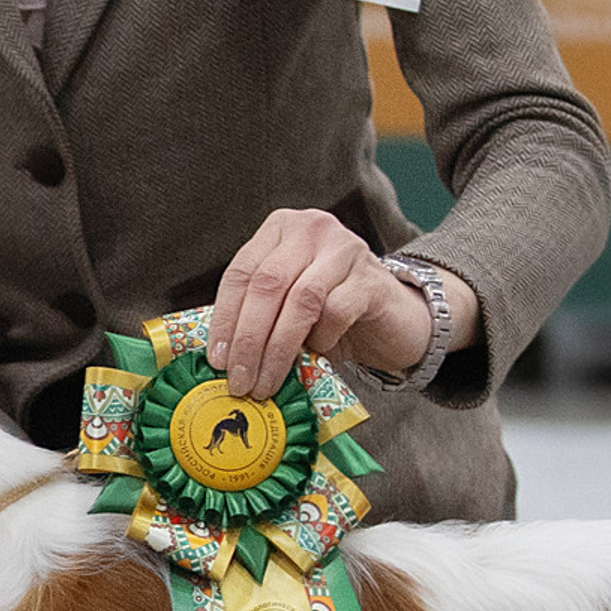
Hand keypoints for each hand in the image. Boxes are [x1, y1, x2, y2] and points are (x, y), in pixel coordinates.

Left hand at [207, 209, 473, 398]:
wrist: (395, 318)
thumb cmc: (331, 313)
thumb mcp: (285, 306)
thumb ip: (254, 314)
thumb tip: (217, 353)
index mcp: (280, 229)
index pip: (240, 273)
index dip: (224, 318)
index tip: (216, 360)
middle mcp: (312, 229)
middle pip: (267, 285)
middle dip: (248, 338)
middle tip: (238, 379)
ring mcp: (346, 249)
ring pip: (300, 299)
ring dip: (277, 348)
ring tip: (265, 382)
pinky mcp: (373, 278)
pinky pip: (336, 310)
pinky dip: (320, 337)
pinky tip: (316, 352)